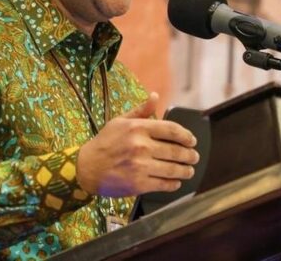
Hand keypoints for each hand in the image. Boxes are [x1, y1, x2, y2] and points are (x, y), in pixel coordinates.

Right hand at [76, 92, 199, 197]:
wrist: (86, 168)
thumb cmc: (104, 143)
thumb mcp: (120, 121)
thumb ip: (141, 111)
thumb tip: (155, 96)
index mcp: (138, 128)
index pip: (172, 130)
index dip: (187, 136)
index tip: (192, 141)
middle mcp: (141, 146)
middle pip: (176, 151)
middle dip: (189, 155)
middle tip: (194, 157)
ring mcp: (141, 166)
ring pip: (173, 169)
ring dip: (185, 171)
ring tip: (189, 171)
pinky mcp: (138, 184)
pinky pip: (163, 184)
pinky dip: (173, 184)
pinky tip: (176, 182)